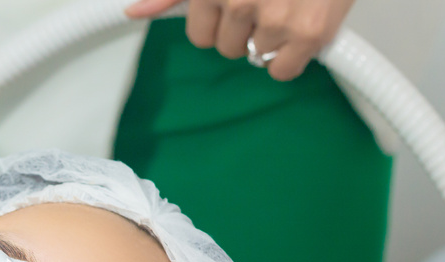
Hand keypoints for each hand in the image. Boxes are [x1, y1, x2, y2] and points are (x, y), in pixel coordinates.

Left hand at [126, 0, 355, 80]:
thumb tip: (135, 11)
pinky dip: (293, 57)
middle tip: (271, 0)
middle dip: (246, 29)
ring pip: (256, 57)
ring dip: (273, 38)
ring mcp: (275, 19)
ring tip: (291, 4)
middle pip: (227, 49)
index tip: (240, 5)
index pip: (201, 37)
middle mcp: (241, 1)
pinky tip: (302, 26)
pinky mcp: (309, 33)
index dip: (221, 23)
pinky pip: (283, 71)